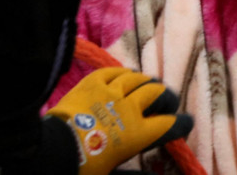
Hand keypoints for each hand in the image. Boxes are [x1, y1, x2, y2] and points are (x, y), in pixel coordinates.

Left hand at [46, 66, 192, 174]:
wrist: (50, 150)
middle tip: (167, 103)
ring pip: (136, 78)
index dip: (181, 123)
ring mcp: (111, 92)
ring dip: (146, 82)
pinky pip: (113, 72)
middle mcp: (129, 108)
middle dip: (166, 98)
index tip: (186, 122)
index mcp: (137, 134)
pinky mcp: (92, 83)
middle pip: (156, 94)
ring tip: (149, 85)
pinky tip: (126, 75)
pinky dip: (123, 73)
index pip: (169, 124)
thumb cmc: (82, 168)